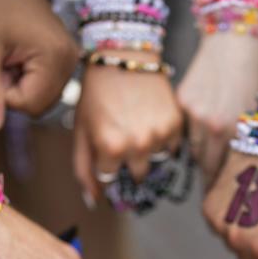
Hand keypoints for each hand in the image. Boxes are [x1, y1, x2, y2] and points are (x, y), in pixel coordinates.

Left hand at [0, 0, 78, 130]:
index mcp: (54, 57)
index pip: (28, 105)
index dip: (4, 92)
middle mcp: (70, 62)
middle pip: (37, 106)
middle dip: (14, 90)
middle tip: (4, 60)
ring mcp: (71, 61)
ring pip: (41, 100)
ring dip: (21, 86)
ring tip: (12, 57)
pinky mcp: (67, 61)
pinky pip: (46, 88)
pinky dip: (30, 80)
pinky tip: (22, 58)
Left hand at [74, 52, 182, 200]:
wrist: (124, 56)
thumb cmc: (97, 92)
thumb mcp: (81, 129)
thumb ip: (84, 169)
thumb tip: (93, 202)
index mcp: (111, 148)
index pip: (110, 179)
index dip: (106, 167)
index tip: (105, 153)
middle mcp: (138, 145)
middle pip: (135, 174)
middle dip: (127, 162)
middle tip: (121, 137)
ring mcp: (160, 135)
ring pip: (155, 162)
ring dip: (147, 153)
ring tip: (137, 128)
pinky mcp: (176, 123)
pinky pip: (171, 147)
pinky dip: (162, 140)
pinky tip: (151, 121)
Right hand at [176, 34, 257, 183]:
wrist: (235, 37)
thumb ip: (251, 141)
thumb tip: (247, 169)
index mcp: (233, 131)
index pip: (223, 175)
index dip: (225, 190)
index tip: (227, 201)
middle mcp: (210, 126)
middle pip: (206, 167)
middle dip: (212, 180)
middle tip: (219, 191)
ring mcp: (192, 114)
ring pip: (193, 151)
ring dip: (203, 159)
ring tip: (214, 164)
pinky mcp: (181, 101)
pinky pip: (185, 130)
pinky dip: (194, 136)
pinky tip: (206, 133)